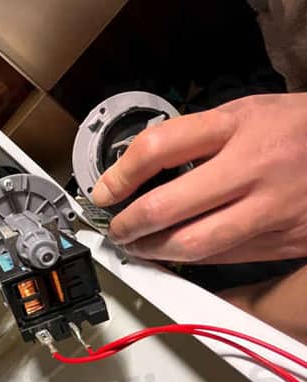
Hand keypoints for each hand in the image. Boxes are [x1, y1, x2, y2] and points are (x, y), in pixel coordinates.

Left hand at [91, 93, 306, 262]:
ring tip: (138, 246)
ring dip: (153, 251)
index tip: (104, 191)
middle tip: (116, 229)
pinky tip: (175, 252)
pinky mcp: (283, 242)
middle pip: (167, 207)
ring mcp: (270, 210)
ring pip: (193, 245)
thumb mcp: (246, 113)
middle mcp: (253, 170)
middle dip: (128, 225)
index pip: (158, 148)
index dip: (119, 174)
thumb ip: (197, 136)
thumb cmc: (296, 128)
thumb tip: (141, 166)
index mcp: (238, 127)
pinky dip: (190, 259)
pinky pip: (223, 258)